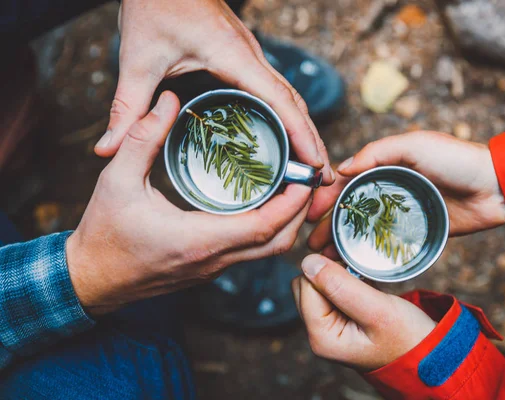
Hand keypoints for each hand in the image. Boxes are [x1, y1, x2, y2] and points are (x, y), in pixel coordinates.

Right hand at [68, 91, 311, 315]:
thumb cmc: (103, 233)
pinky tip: (261, 204)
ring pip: (266, 252)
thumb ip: (143, 138)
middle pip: (277, 244)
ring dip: (285, 223)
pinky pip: (249, 253)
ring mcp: (212, 269)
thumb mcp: (118, 180)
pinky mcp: (207, 269)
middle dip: (299, 213)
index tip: (304, 176)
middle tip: (304, 178)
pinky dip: (266, 231)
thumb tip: (169, 101)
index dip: (292, 203)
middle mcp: (213, 260)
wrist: (91, 278)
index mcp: (199, 240)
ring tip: (288, 186)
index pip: (264, 227)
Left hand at [94, 0, 333, 183]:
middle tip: (323, 178)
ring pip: (290, 97)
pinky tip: (285, 136)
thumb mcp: (138, 58)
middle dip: (313, 141)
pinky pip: (276, 90)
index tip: (315, 164)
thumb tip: (109, 149)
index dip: (301, 134)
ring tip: (313, 164)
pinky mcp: (245, 57)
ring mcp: (251, 56)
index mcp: (234, 57)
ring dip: (305, 129)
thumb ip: (127, 106)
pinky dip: (289, 116)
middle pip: (295, 103)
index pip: (279, 101)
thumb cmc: (155, 6)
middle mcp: (251, 57)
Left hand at [292, 254, 435, 370]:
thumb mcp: (378, 310)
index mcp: (321, 337)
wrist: (430, 355)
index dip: (327, 270)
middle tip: (356, 270)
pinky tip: (363, 285)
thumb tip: (308, 261)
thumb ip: (342, 286)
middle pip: (305, 285)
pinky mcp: (339, 320)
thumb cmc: (408, 338)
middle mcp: (319, 334)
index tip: (352, 267)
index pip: (306, 286)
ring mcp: (328, 328)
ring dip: (336, 275)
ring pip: (317, 285)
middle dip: (327, 271)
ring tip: (361, 278)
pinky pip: (330, 291)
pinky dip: (344, 281)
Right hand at [307, 131, 504, 256]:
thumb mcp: (415, 145)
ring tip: (325, 258)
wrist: (495, 187)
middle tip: (311, 243)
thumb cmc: (456, 159)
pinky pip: (385, 242)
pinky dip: (367, 251)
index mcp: (384, 166)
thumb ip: (378, 152)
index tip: (310, 213)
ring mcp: (400, 213)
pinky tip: (352, 263)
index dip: (325, 196)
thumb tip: (342, 169)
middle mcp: (388, 189)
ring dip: (342, 241)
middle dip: (328, 224)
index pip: (346, 181)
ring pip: (364, 228)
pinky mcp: (415, 232)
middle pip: (350, 209)